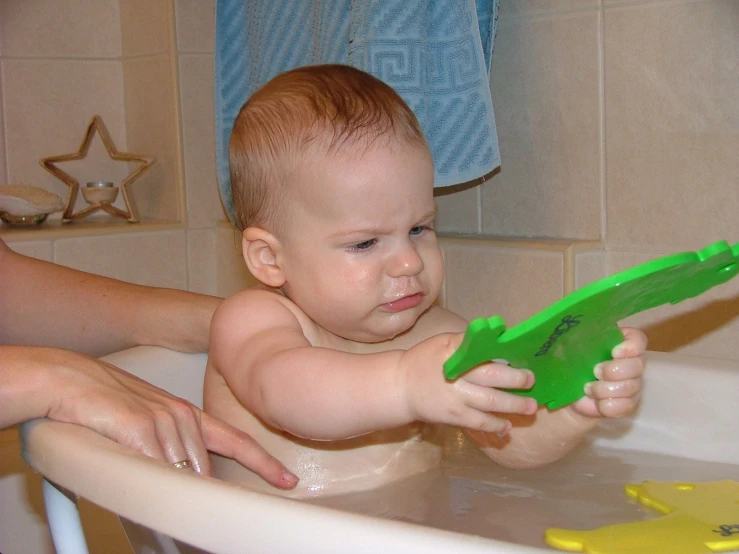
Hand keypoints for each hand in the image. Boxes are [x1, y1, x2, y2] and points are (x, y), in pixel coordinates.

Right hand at [43, 349, 297, 487]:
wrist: (66, 379)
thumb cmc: (102, 402)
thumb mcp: (146, 420)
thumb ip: (169, 447)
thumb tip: (183, 479)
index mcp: (188, 414)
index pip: (237, 442)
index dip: (265, 464)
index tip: (287, 480)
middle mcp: (183, 417)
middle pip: (205, 474)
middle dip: (199, 498)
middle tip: (188, 517)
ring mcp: (164, 422)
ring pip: (182, 476)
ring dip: (171, 495)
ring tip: (150, 491)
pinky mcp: (141, 429)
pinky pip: (156, 473)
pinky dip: (152, 488)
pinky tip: (140, 484)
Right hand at [399, 333, 537, 434]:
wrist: (400, 388)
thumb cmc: (424, 361)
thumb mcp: (442, 343)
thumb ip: (466, 342)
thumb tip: (497, 338)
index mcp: (453, 353)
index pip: (480, 349)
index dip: (500, 351)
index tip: (519, 353)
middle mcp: (456, 375)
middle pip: (490, 376)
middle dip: (515, 379)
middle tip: (531, 380)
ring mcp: (456, 398)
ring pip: (490, 402)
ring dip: (513, 405)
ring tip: (531, 407)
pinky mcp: (454, 416)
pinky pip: (479, 423)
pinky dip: (495, 425)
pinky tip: (507, 425)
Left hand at [570, 327, 647, 418]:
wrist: (568, 393)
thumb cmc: (570, 362)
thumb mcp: (567, 344)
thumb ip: (570, 327)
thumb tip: (560, 308)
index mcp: (619, 343)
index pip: (638, 340)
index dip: (631, 346)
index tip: (614, 352)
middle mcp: (631, 363)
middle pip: (637, 365)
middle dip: (614, 370)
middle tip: (595, 371)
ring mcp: (632, 384)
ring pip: (631, 387)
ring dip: (606, 389)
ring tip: (588, 388)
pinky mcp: (627, 404)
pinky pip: (626, 406)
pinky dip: (609, 406)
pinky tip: (597, 403)